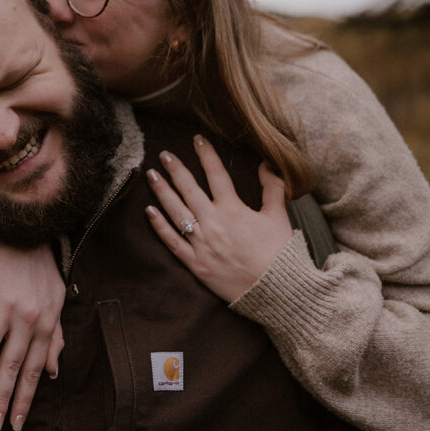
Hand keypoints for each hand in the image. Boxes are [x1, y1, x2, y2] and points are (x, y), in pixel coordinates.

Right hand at [0, 241, 64, 430]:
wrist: (29, 234)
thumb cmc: (43, 271)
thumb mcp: (57, 303)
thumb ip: (55, 338)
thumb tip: (51, 372)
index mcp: (44, 324)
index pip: (33, 369)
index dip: (24, 398)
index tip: (15, 422)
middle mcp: (25, 318)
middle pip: (11, 365)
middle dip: (1, 397)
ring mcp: (3, 305)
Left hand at [145, 134, 292, 302]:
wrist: (277, 291)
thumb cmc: (280, 254)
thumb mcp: (278, 216)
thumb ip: (272, 188)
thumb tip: (267, 164)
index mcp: (233, 209)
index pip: (216, 174)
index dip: (206, 154)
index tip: (197, 139)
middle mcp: (213, 222)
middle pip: (189, 189)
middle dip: (175, 169)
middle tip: (164, 154)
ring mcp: (202, 243)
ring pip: (176, 211)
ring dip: (162, 191)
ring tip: (151, 175)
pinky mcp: (195, 263)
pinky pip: (172, 241)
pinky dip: (159, 225)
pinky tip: (149, 210)